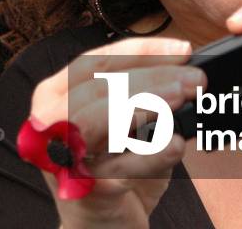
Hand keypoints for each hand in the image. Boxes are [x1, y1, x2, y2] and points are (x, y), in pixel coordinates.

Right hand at [26, 37, 205, 228]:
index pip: (95, 61)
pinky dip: (150, 155)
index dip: (140, 51)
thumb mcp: (128, 124)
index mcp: (55, 95)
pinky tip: (177, 145)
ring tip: (181, 98)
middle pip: (97, 86)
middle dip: (151, 77)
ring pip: (96, 119)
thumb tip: (185, 70)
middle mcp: (48, 122)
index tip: (182, 49)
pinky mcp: (81, 192)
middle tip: (193, 78)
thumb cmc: (115, 170)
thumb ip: (144, 97)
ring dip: (143, 104)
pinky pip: (118, 168)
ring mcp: (61, 157)